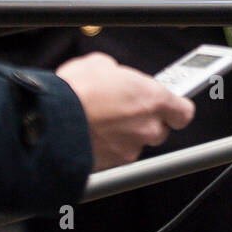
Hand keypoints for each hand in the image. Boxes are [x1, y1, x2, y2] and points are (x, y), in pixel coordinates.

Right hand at [56, 53, 194, 170]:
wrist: (47, 121)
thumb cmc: (75, 90)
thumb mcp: (100, 64)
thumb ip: (118, 73)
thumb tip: (113, 75)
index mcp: (154, 100)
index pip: (184, 112)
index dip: (176, 109)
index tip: (170, 105)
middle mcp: (146, 128)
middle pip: (160, 131)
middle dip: (146, 122)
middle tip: (126, 111)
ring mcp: (128, 149)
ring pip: (135, 145)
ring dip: (124, 136)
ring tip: (101, 122)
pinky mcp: (109, 166)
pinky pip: (113, 157)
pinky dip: (105, 149)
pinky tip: (89, 135)